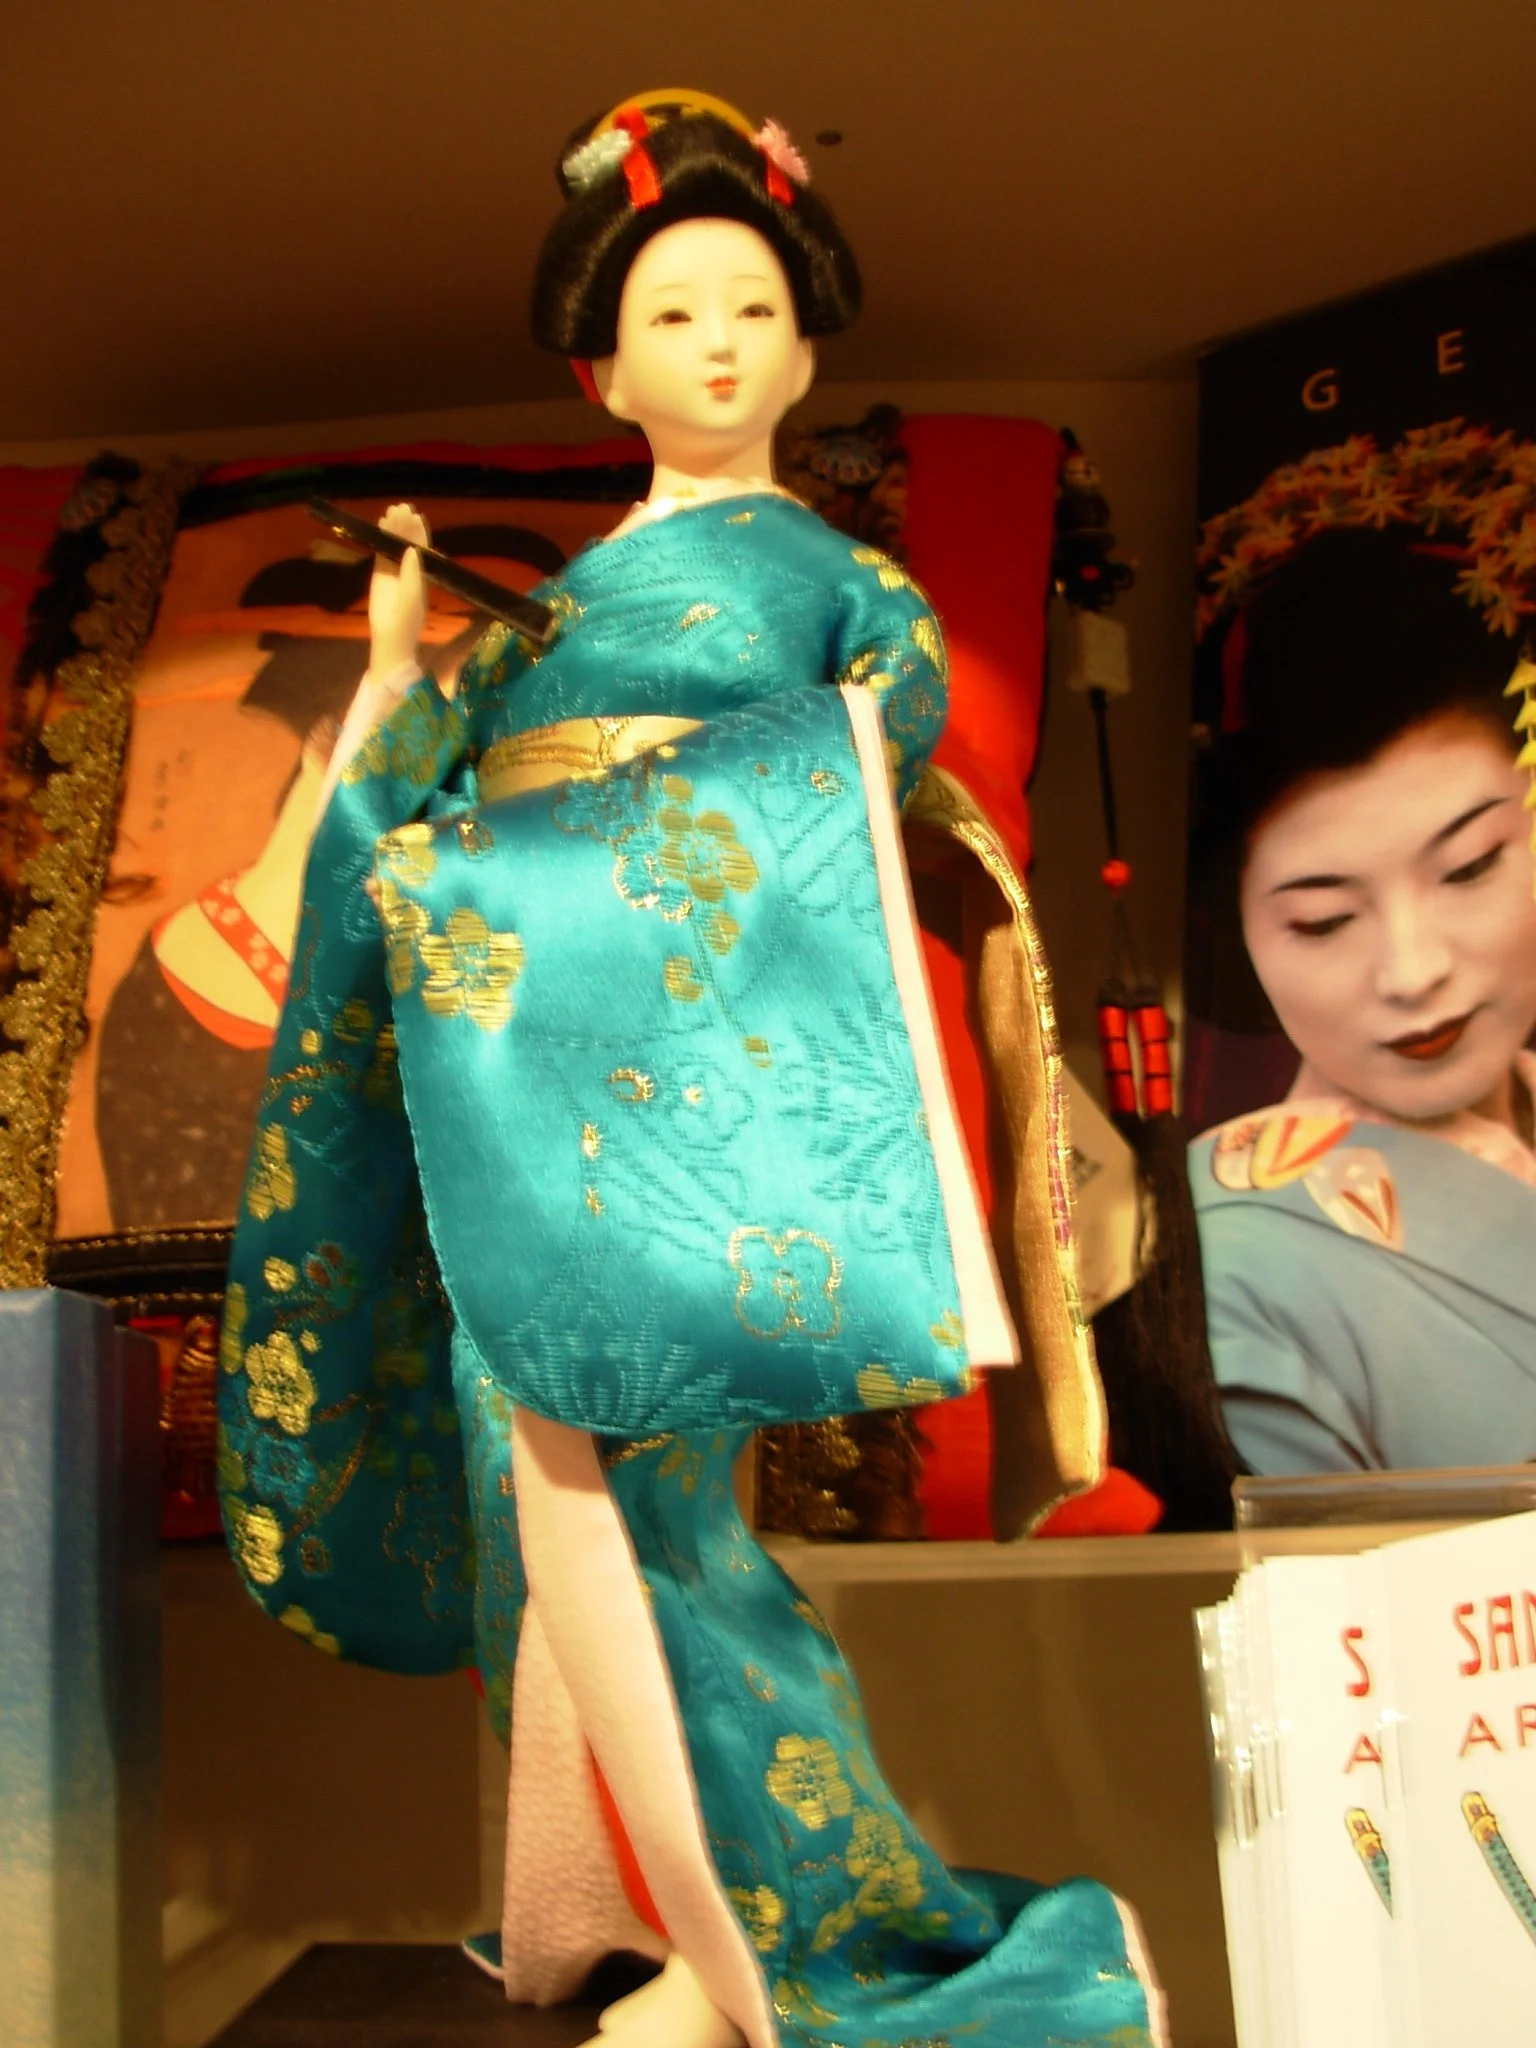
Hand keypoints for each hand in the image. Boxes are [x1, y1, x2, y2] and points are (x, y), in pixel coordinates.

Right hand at [367, 502, 428, 673]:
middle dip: (405, 525)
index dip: (419, 532)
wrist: (390, 636)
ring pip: (394, 545)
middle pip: (408, 542)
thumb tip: (412, 548)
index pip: (422, 548)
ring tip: (390, 511)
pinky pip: (381, 552)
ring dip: (393, 529)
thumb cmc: (406, 619)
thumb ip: (412, 573)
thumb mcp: (411, 596)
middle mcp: (410, 569)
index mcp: (423, 574)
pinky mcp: (380, 574)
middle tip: (401, 506)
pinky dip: (381, 539)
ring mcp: (394, 571)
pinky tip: (380, 524)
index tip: (415, 515)